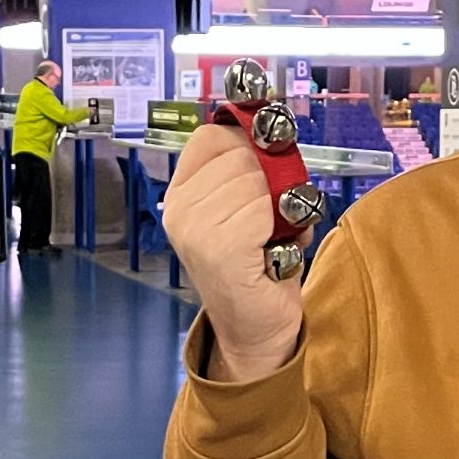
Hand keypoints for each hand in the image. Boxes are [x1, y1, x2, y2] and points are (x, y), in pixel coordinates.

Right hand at [163, 123, 303, 380]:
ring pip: (256, 180)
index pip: (212, 136)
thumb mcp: (246, 209)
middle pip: (240, 155)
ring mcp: (194, 228)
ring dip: (278, 208)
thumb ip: (249, 171)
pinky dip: (280, 228)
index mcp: (181, 193)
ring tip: (271, 237)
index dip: (247, 144)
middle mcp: (179, 208)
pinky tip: (271, 252)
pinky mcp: (219, 247)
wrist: (255, 328)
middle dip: (270, 182)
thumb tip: (269, 129)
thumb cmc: (258, 266)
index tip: (264, 169)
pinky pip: (262, 209)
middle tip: (270, 219)